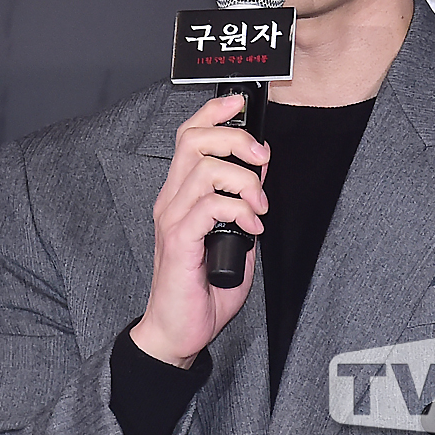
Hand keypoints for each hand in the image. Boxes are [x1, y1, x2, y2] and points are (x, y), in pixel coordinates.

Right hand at [130, 94, 268, 367]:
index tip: (240, 103)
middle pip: (194, 140)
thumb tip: (260, 169)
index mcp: (181, 192)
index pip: (190, 134)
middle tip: (262, 159)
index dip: (214, 112)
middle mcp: (172, 199)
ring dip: (243, 181)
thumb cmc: (205, 284)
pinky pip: (208, 206)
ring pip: (205, 170)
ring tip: (259, 205)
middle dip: (236, 139)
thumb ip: (242, 199)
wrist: (179, 330)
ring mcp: (172, 218)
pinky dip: (237, 209)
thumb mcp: (234, 232)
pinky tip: (251, 226)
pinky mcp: (178, 241)